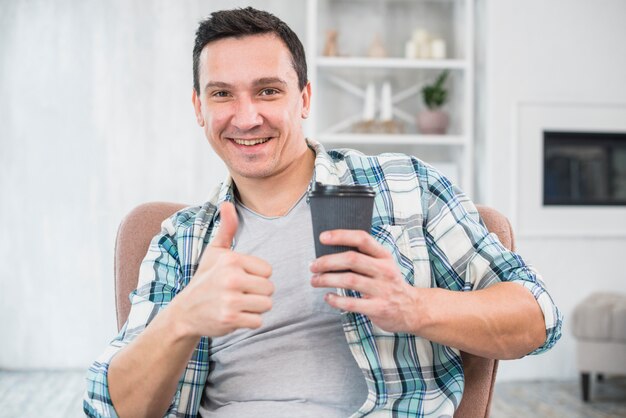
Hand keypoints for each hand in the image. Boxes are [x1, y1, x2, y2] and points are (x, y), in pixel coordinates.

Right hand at [172, 202, 272, 337]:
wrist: (184, 312)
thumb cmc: (204, 279)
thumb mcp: (215, 252)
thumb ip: (227, 229)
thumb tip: (227, 203)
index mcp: (231, 260)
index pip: (268, 270)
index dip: (256, 276)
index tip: (239, 279)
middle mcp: (231, 278)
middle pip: (270, 288)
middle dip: (257, 293)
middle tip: (237, 293)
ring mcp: (230, 300)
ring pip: (266, 305)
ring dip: (254, 308)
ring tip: (236, 304)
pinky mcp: (230, 319)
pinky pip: (258, 321)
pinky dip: (248, 321)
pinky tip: (234, 316)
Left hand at [309, 230, 418, 333]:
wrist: (412, 310)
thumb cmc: (389, 284)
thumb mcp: (383, 265)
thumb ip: (363, 257)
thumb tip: (329, 252)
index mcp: (384, 256)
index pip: (362, 239)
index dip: (341, 236)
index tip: (322, 237)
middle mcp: (385, 270)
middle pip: (352, 259)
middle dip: (327, 261)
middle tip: (313, 266)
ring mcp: (383, 290)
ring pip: (349, 280)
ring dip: (327, 280)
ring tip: (315, 281)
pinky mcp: (378, 308)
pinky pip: (352, 303)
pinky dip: (336, 300)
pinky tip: (328, 297)